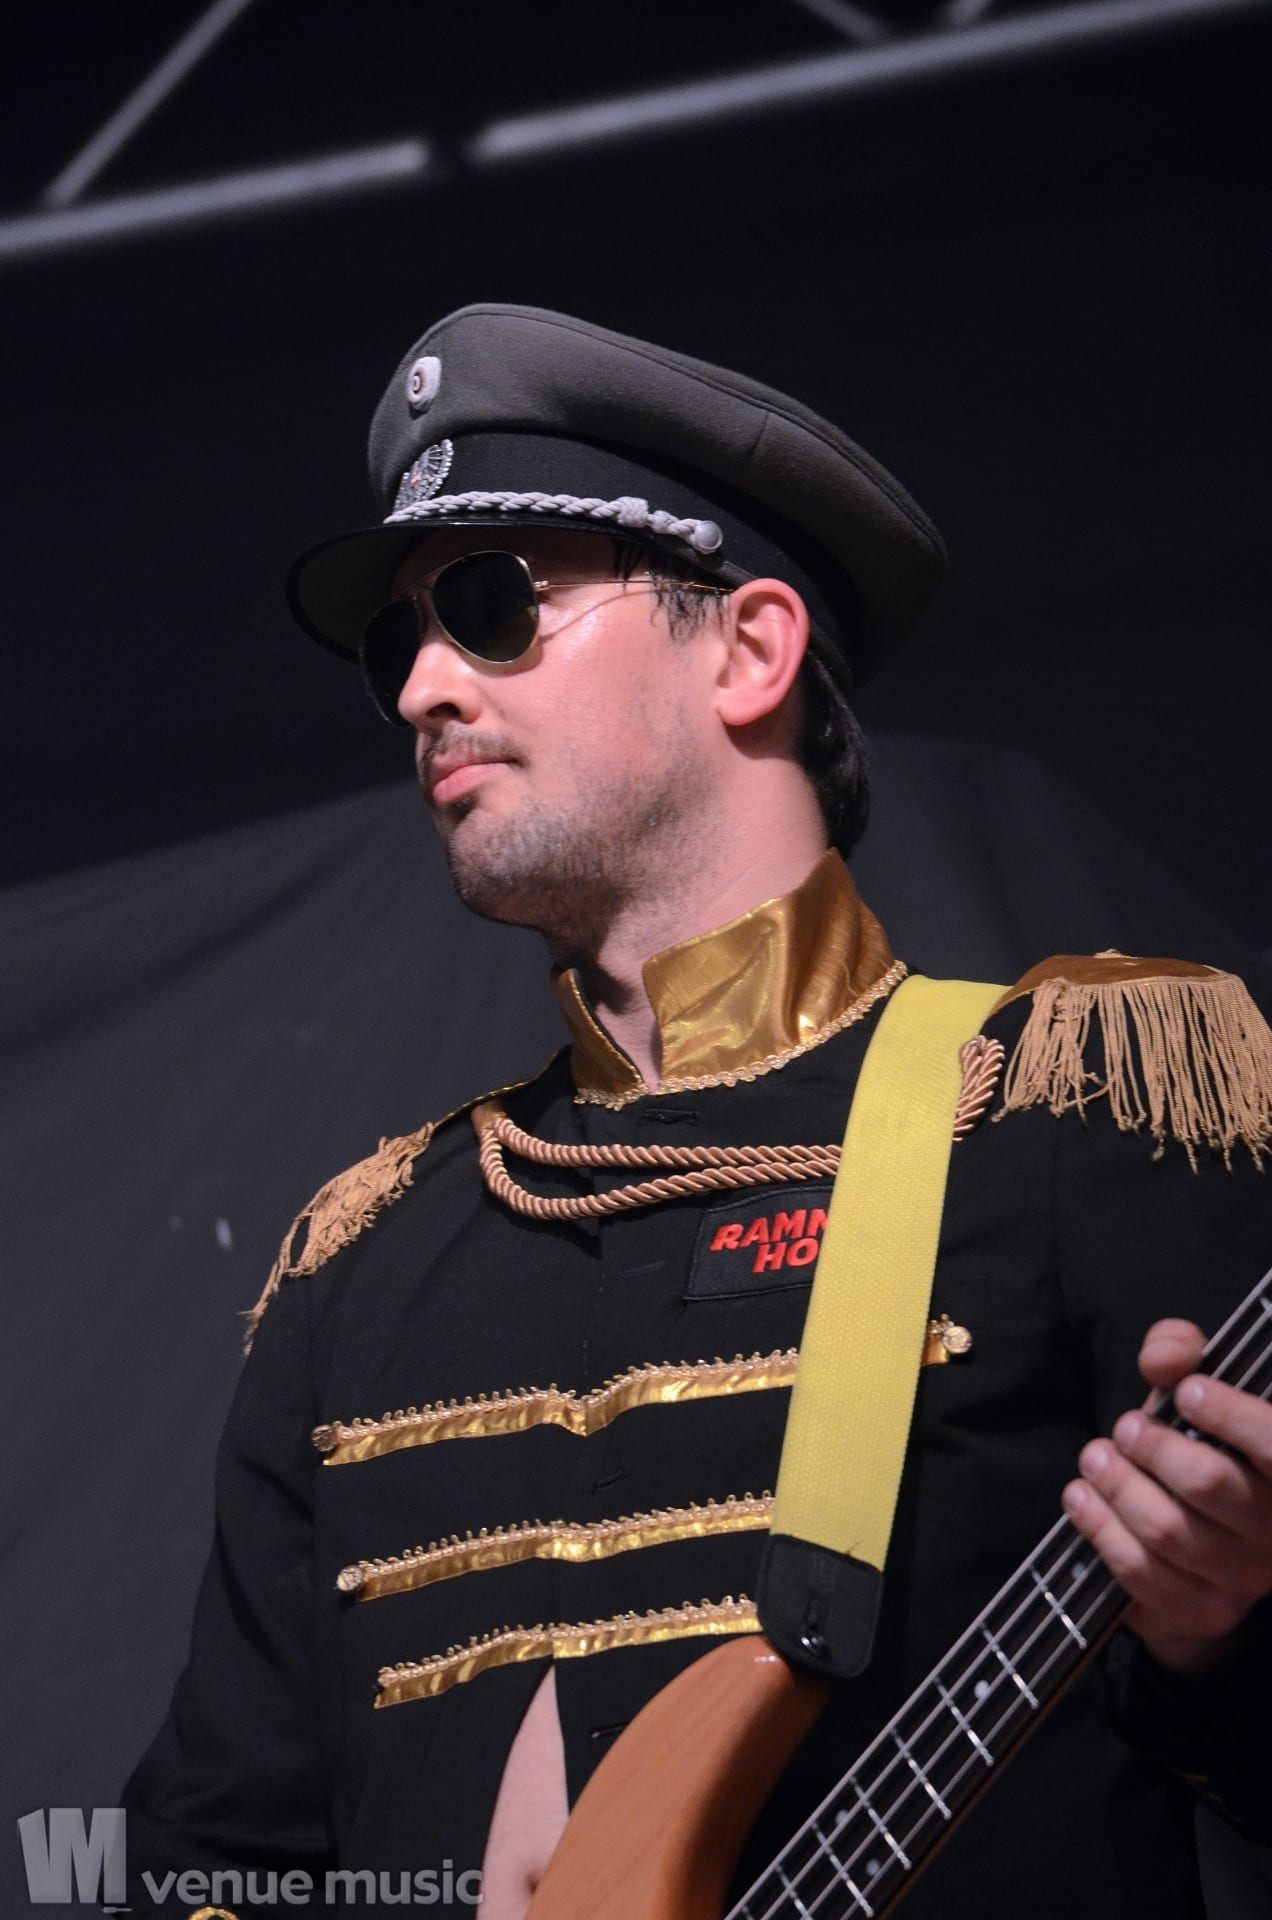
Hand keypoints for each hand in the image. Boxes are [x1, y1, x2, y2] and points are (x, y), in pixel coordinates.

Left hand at [1062, 1318, 1271, 1674]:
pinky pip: (1143, 1572)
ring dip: (1117, 1487)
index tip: (1186, 1392)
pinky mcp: (1203, 1611)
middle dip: (1151, 1448)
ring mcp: (1243, 1578)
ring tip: (1093, 1460)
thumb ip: (1182, 1352)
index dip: (1231, 1415)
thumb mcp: (1194, 1389)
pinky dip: (1101, 1530)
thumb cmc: (1198, 1446)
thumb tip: (1162, 1359)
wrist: (1200, 1541)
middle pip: (1208, 1483)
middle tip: (1122, 1430)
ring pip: (1167, 1530)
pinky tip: (1081, 1499)